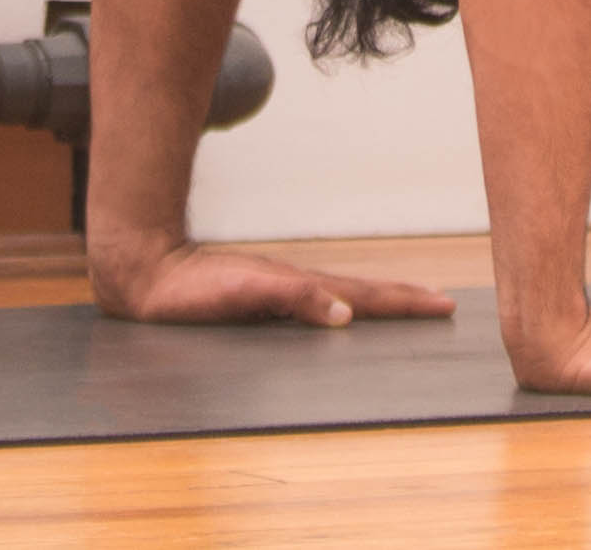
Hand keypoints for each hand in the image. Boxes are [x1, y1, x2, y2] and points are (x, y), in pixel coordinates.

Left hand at [92, 236, 455, 327]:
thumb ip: (294, 299)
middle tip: (442, 304)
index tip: (442, 304)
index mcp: (301, 286)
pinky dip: (347, 307)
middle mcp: (298, 287)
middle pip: (363, 291)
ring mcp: (283, 292)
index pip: (365, 295)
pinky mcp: (264, 300)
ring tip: (408, 306)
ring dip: (380, 302)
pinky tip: (345, 317)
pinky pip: (320, 304)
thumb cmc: (192, 288)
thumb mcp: (245, 292)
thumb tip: (345, 314)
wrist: (148, 274)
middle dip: (404, 298)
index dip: (404, 301)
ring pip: (344, 296)